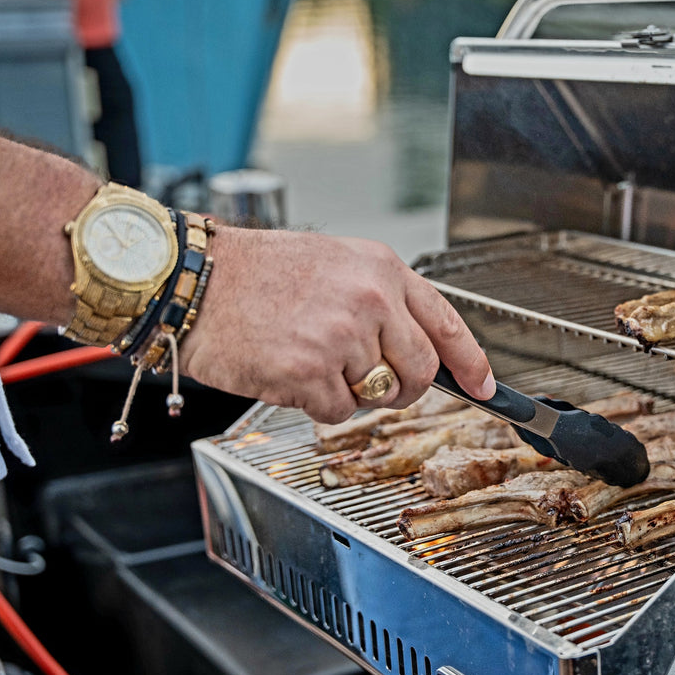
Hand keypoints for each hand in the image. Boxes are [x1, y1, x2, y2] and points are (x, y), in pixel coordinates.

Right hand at [178, 229, 495, 423]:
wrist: (190, 280)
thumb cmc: (252, 273)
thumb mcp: (331, 263)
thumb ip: (379, 300)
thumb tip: (413, 345)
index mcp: (380, 269)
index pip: (446, 321)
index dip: (471, 360)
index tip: (484, 386)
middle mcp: (370, 299)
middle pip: (420, 371)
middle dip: (400, 387)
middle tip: (366, 380)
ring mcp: (343, 337)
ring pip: (375, 394)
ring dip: (346, 390)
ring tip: (307, 355)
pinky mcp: (311, 372)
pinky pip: (336, 412)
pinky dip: (313, 403)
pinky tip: (286, 370)